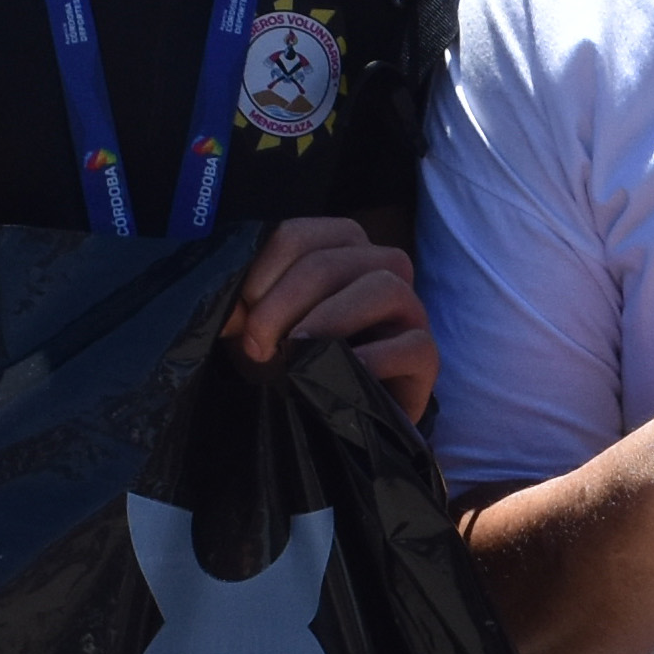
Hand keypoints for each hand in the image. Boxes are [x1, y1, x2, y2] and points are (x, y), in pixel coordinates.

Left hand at [231, 215, 435, 423]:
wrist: (325, 417)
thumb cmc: (292, 363)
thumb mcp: (258, 331)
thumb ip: (243, 313)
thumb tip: (226, 313)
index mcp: (338, 249)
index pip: (299, 235)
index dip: (263, 271)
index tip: (240, 313)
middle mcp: (379, 268)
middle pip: (334, 260)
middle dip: (284, 302)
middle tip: (258, 345)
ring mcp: (409, 311)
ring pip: (384, 286)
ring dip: (330, 319)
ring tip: (297, 353)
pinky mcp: (426, 357)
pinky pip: (413, 345)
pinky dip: (374, 358)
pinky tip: (341, 375)